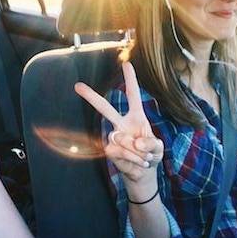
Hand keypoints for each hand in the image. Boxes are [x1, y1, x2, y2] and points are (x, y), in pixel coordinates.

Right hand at [74, 61, 163, 182]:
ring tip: (144, 158)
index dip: (130, 80)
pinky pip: (118, 151)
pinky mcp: (109, 150)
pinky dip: (132, 158)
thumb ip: (151, 143)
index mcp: (136, 117)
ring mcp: (114, 136)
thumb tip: (135, 142)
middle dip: (91, 96)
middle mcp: (122, 123)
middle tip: (77, 86)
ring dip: (136, 150)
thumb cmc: (151, 155)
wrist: (143, 174)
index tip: (126, 63)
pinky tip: (138, 162)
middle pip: (106, 108)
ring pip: (119, 136)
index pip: (132, 95)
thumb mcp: (158, 148)